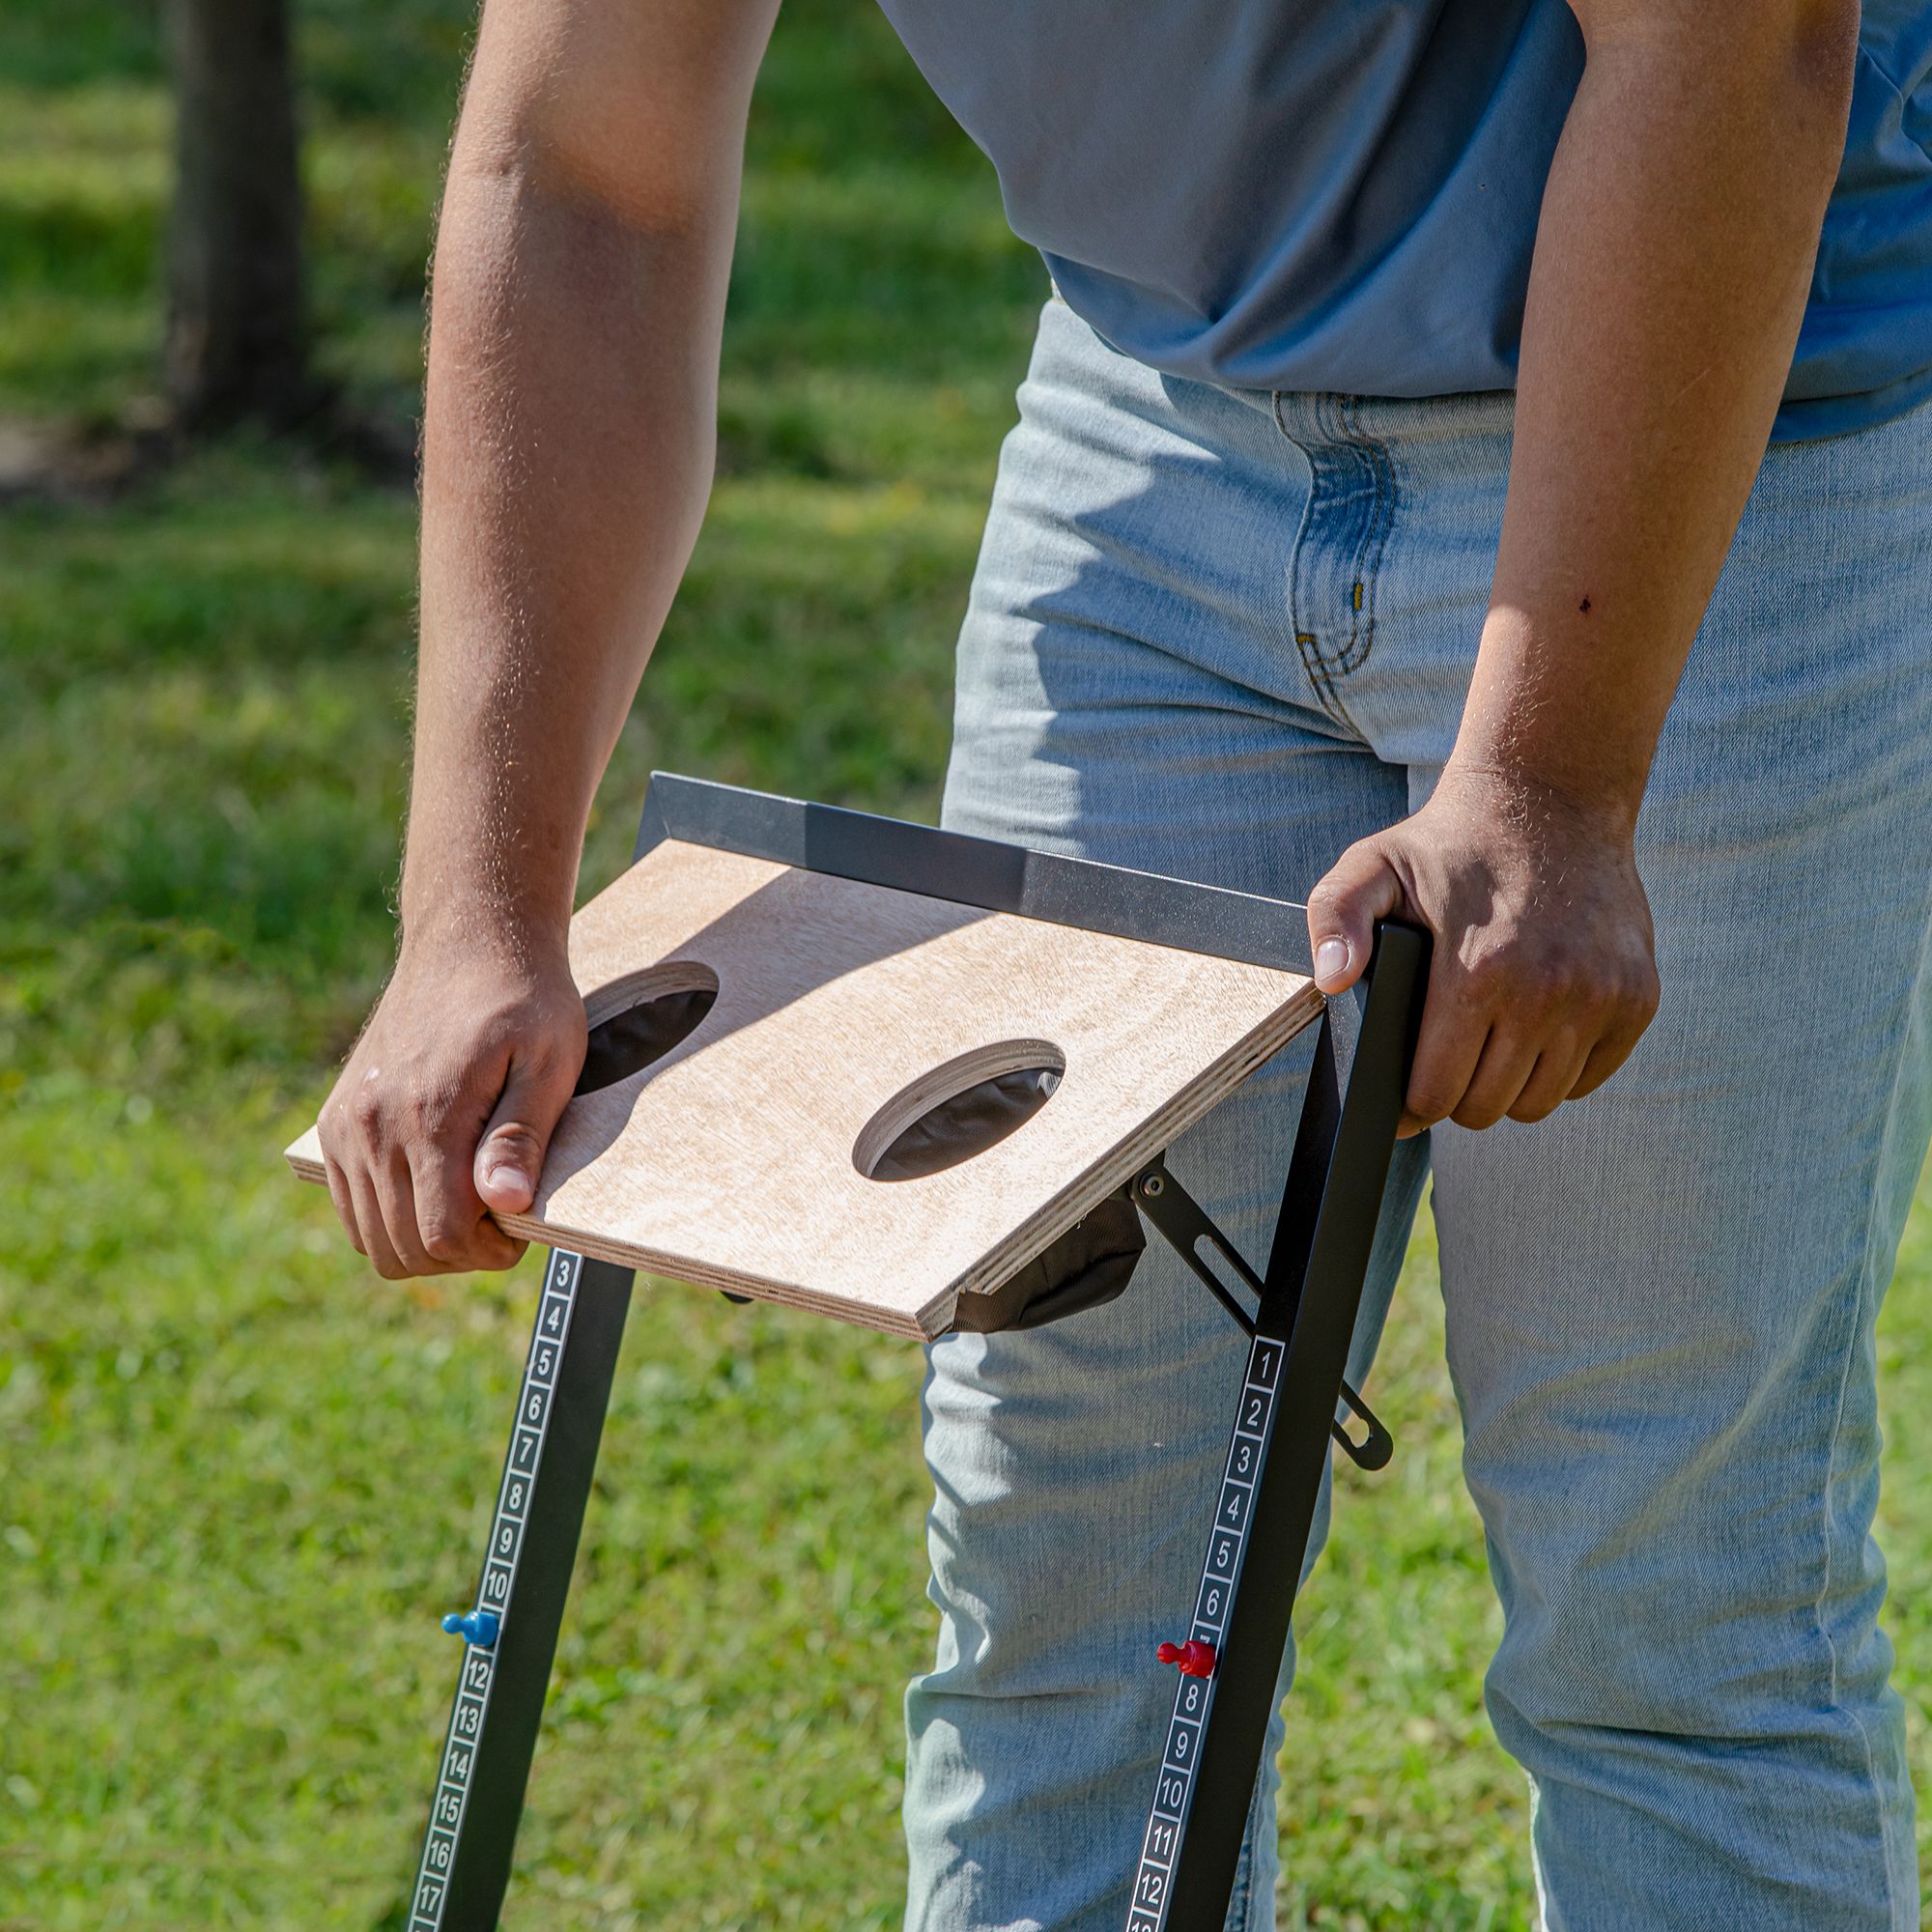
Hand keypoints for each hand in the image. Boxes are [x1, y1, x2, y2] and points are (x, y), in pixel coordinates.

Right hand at [317, 934, 587, 1276]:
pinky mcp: (336, 1122)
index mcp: (429, 1114)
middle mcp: (373, 1125)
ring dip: (423, 1240)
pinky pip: (352, 1207)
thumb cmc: (522, 999)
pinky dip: (391, 1217)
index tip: (520, 1223)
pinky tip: (435, 1185)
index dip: (489, 1250)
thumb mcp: (549, 1061)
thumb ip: (523, 1135)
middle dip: (461, 1252)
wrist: (469, 942)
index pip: (443, 1235)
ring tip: (471, 1200)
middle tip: (500, 1213)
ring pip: (373, 1238)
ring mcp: (346, 1125)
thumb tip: (508, 1203)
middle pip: (405, 1247)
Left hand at [1305, 765, 1659, 1135]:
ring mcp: (1600, 997)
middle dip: (1458, 1094)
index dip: (1414, 1096)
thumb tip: (1332, 982)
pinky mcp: (1638, 998)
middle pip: (1487, 1107)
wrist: (1551, 797)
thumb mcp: (1371, 866)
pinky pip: (1589, 1077)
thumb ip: (1334, 920)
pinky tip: (1536, 1033)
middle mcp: (1546, 993)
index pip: (1436, 1093)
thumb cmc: (1451, 843)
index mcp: (1477, 974)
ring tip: (1489, 1048)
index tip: (1410, 1080)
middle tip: (1448, 1059)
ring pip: (1540, 1101)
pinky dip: (1561, 1069)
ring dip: (1510, 1086)